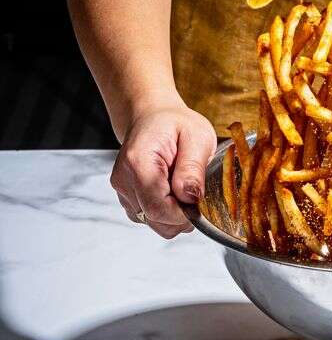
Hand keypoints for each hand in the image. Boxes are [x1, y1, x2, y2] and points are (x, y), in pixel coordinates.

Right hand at [110, 105, 216, 237]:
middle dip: (181, 215)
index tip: (199, 201)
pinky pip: (150, 218)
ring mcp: (123, 191)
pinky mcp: (128, 198)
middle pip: (154, 219)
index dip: (183, 213)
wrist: (153, 118)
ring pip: (153, 222)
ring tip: (183, 187)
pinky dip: (166, 212)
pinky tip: (174, 191)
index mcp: (138, 162)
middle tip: (194, 191)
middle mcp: (124, 179)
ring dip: (174, 214)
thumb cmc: (175, 124)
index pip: (157, 207)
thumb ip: (193, 168)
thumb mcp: (196, 136)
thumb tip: (191, 197)